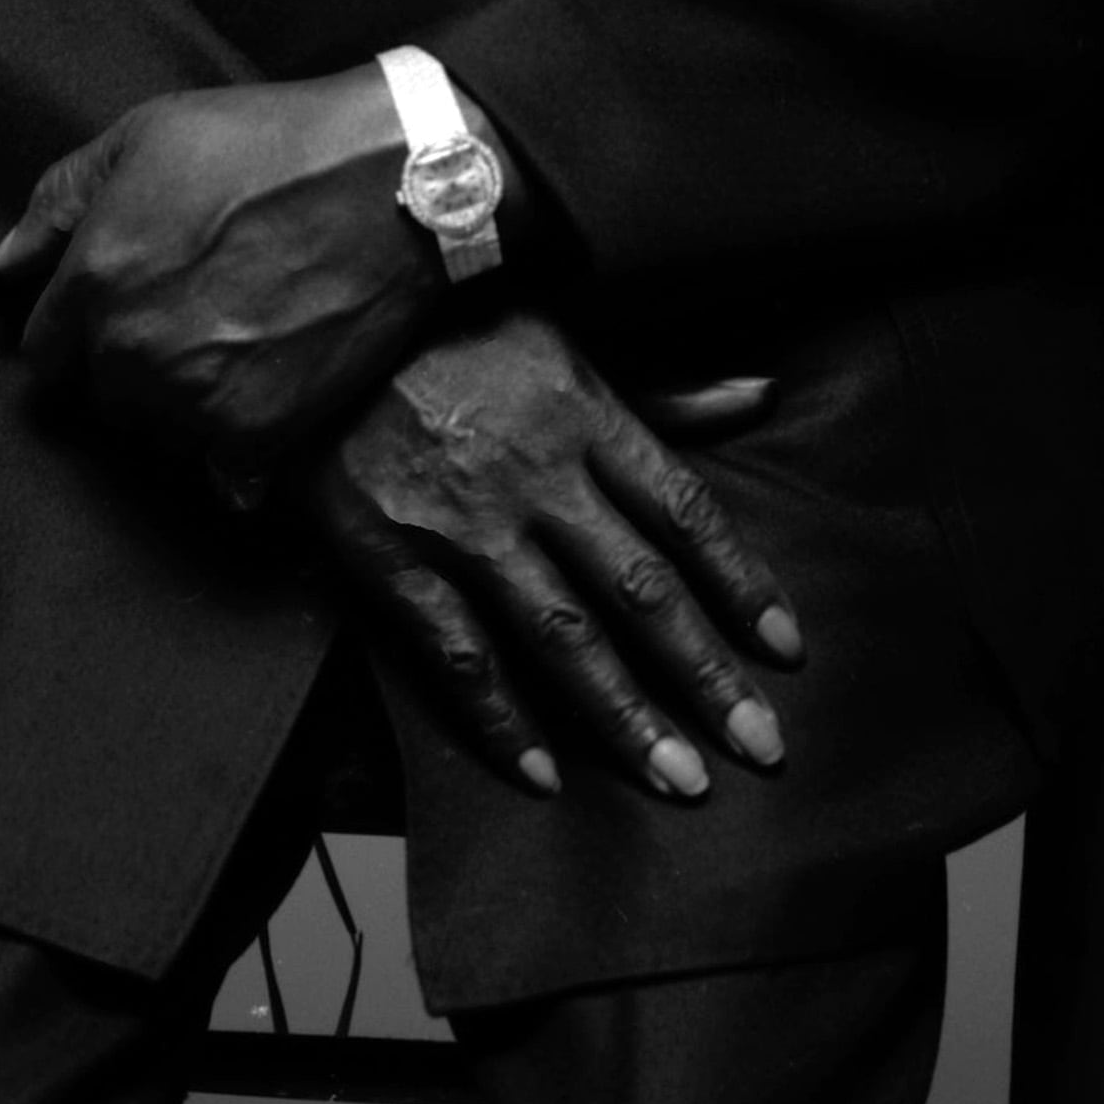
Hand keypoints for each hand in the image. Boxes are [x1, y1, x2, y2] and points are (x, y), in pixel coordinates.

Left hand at [0, 70, 438, 474]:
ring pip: (161, 430)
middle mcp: (131, 353)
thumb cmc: (266, 145)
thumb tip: (2, 267)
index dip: (76, 331)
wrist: (391, 184)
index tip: (117, 314)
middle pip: (103, 393)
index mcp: (93, 283)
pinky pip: (223, 469)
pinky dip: (238, 443)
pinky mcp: (260, 435)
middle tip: (190, 317)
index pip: (45, 351)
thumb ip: (58, 202)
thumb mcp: (144, 137)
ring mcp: (195, 402)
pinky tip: (265, 392)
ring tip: (235, 345)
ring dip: (184, 401)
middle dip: (131, 362)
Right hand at [303, 310, 802, 801]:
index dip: (743, 584)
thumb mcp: (565, 333)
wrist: (314, 321)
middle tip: (762, 747)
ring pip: (562, 634)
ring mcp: (462, 521)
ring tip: (679, 782)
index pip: (686, 512)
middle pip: (640, 588)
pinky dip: (501, 718)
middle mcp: (535, 471)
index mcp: (583, 410)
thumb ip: (663, 387)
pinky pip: (458, 652)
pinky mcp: (391, 554)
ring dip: (625, 715)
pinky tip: (544, 773)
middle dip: (706, 675)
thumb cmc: (450, 323)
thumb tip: (763, 395)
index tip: (789, 650)